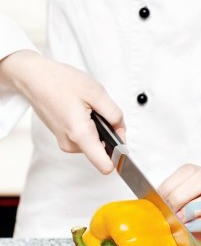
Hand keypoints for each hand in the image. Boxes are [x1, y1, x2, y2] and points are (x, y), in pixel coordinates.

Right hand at [0, 50, 124, 173]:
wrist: (34, 78)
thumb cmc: (60, 82)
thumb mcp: (96, 93)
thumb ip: (115, 115)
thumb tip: (122, 131)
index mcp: (80, 135)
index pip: (105, 166)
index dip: (119, 157)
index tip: (121, 143)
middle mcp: (71, 144)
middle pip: (102, 152)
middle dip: (109, 134)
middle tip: (101, 112)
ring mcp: (66, 143)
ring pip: (94, 144)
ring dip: (98, 129)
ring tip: (87, 108)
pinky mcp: (63, 139)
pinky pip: (85, 139)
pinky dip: (89, 127)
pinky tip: (80, 111)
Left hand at [158, 164, 200, 245]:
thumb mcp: (188, 201)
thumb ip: (173, 198)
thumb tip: (153, 203)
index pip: (188, 170)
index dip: (171, 185)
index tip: (159, 201)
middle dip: (181, 196)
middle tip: (169, 212)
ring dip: (193, 209)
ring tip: (179, 221)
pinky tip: (189, 229)